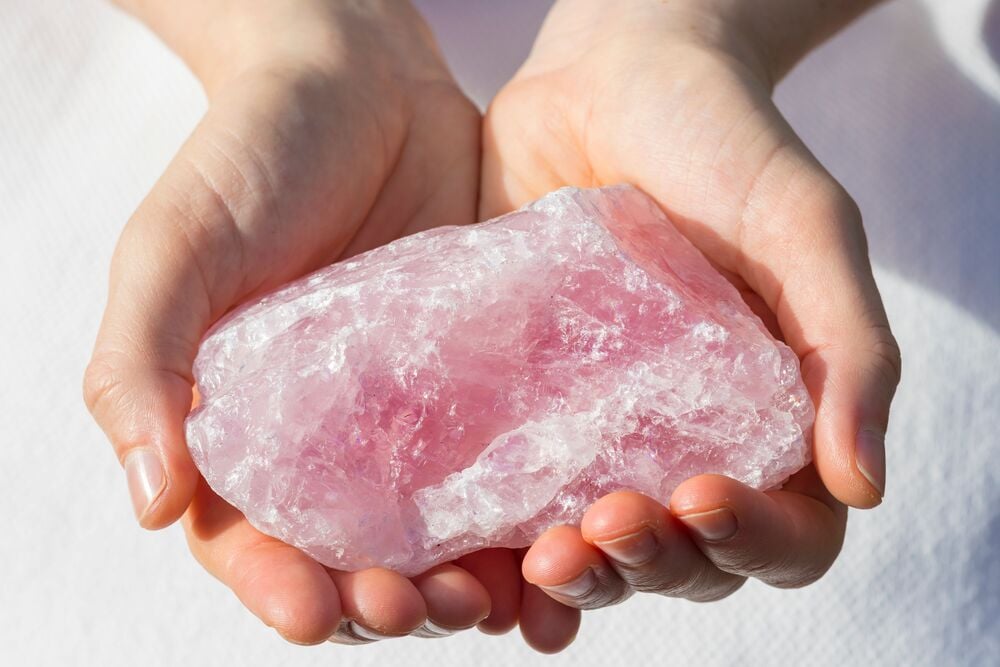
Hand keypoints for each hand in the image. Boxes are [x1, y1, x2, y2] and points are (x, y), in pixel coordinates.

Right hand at [84, 0, 519, 644]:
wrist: (362, 84)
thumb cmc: (249, 157)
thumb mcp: (175, 251)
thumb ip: (140, 366)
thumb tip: (149, 503)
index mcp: (243, 429)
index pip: (252, 541)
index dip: (278, 589)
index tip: (312, 614)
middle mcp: (333, 440)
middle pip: (357, 556)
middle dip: (386, 603)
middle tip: (424, 608)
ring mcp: (417, 417)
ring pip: (443, 533)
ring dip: (470, 585)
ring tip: (501, 602)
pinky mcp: (489, 384)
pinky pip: (511, 467)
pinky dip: (534, 519)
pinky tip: (562, 542)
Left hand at [481, 0, 899, 622]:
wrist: (609, 76)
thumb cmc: (724, 142)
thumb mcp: (805, 228)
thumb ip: (850, 348)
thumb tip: (863, 485)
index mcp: (774, 417)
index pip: (785, 531)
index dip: (749, 542)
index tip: (697, 498)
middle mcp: (689, 438)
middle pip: (685, 558)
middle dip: (647, 564)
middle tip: (599, 528)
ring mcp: (602, 428)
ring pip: (598, 545)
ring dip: (577, 574)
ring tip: (540, 556)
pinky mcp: (526, 402)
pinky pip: (515, 490)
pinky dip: (500, 539)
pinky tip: (472, 544)